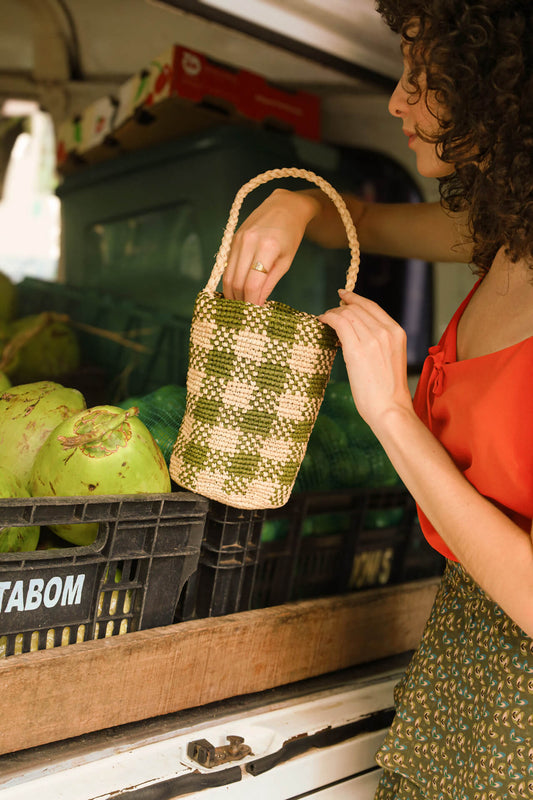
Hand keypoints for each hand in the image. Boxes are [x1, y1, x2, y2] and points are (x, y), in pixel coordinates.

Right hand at [223, 189, 319, 304]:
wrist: (284, 207)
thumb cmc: (290, 236)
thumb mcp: (286, 261)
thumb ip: (269, 283)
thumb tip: (258, 304)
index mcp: (267, 247)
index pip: (252, 284)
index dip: (252, 303)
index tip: (255, 315)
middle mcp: (249, 242)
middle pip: (236, 282)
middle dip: (240, 301)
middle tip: (245, 314)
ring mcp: (237, 240)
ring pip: (228, 276)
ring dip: (232, 294)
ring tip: (240, 305)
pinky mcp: (231, 240)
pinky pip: (226, 266)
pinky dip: (230, 282)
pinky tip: (236, 290)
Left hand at [318, 290, 412, 431]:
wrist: (390, 409)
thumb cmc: (387, 391)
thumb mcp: (390, 359)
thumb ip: (379, 343)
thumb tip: (356, 334)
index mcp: (397, 333)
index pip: (372, 307)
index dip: (355, 298)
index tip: (343, 295)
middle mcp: (386, 332)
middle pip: (357, 308)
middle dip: (340, 307)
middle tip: (328, 313)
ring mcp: (372, 339)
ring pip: (347, 314)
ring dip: (332, 314)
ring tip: (324, 320)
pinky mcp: (357, 350)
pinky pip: (339, 323)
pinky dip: (328, 318)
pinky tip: (322, 322)